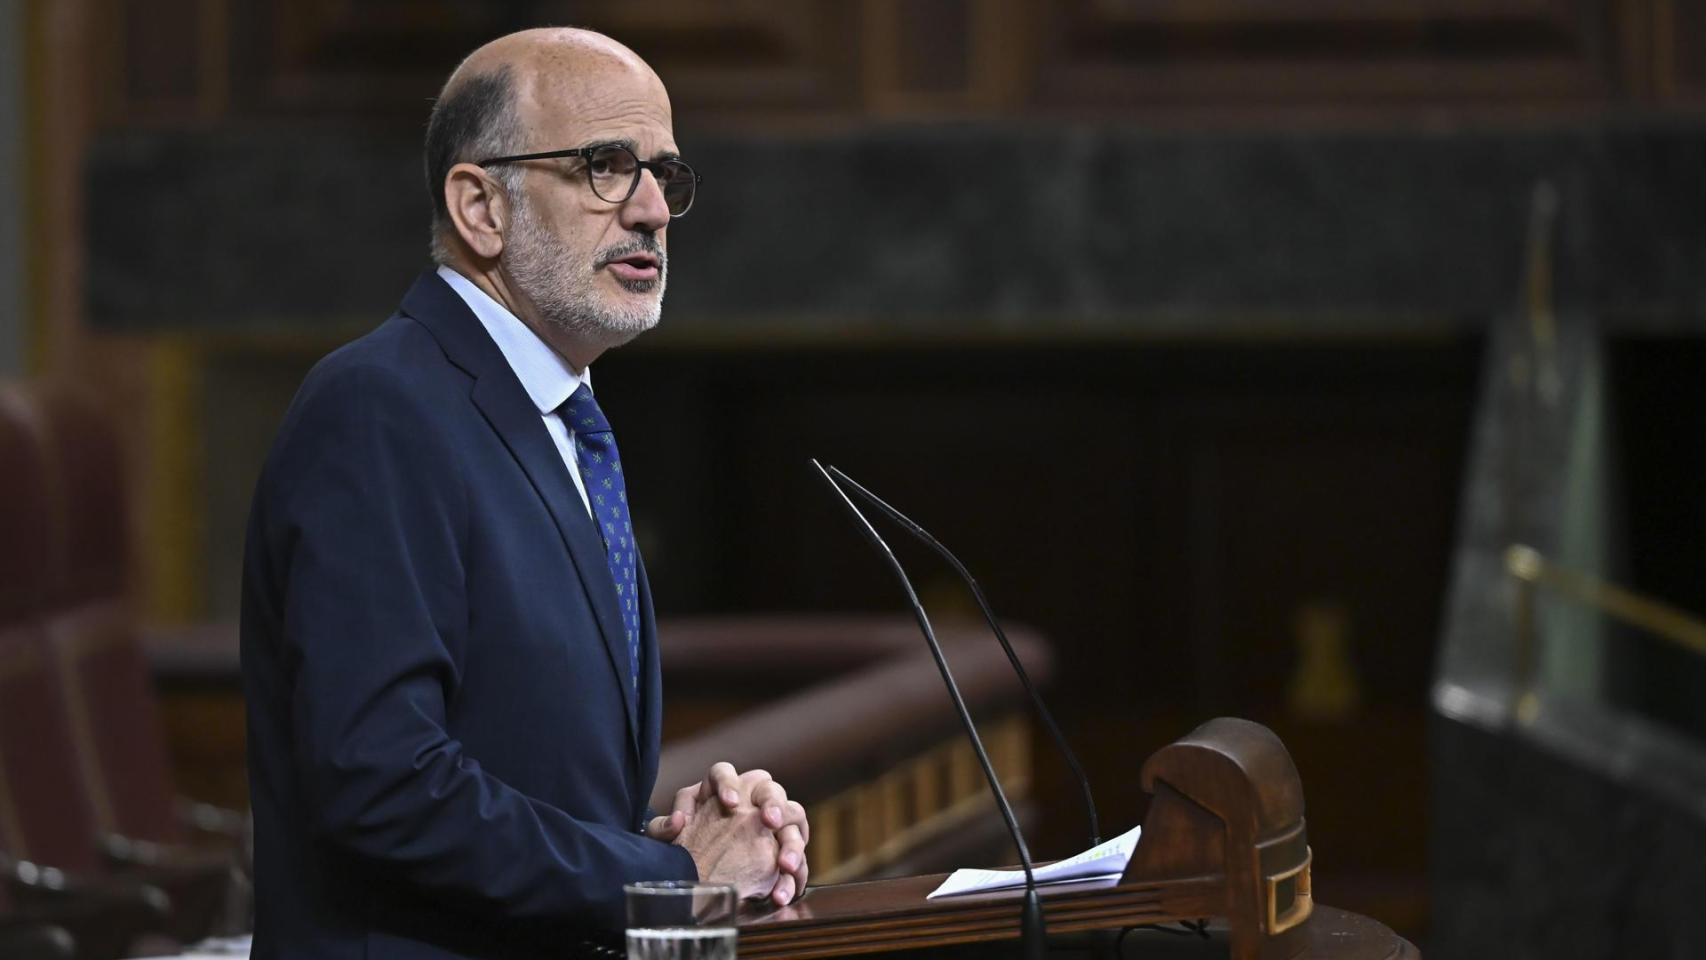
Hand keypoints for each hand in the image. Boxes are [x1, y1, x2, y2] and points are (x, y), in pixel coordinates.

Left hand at [652, 763, 809, 905]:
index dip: (728, 783)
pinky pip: (797, 862)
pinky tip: (782, 893)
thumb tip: (677, 822)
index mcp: (719, 790)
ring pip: (794, 820)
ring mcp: (773, 825)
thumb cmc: (687, 848)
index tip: (730, 803)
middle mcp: (751, 800)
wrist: (701, 877)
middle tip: (770, 822)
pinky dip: (792, 879)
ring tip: (785, 865)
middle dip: (773, 803)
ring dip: (792, 842)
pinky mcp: (783, 853)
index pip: (723, 773)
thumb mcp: (670, 839)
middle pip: (770, 790)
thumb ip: (664, 829)